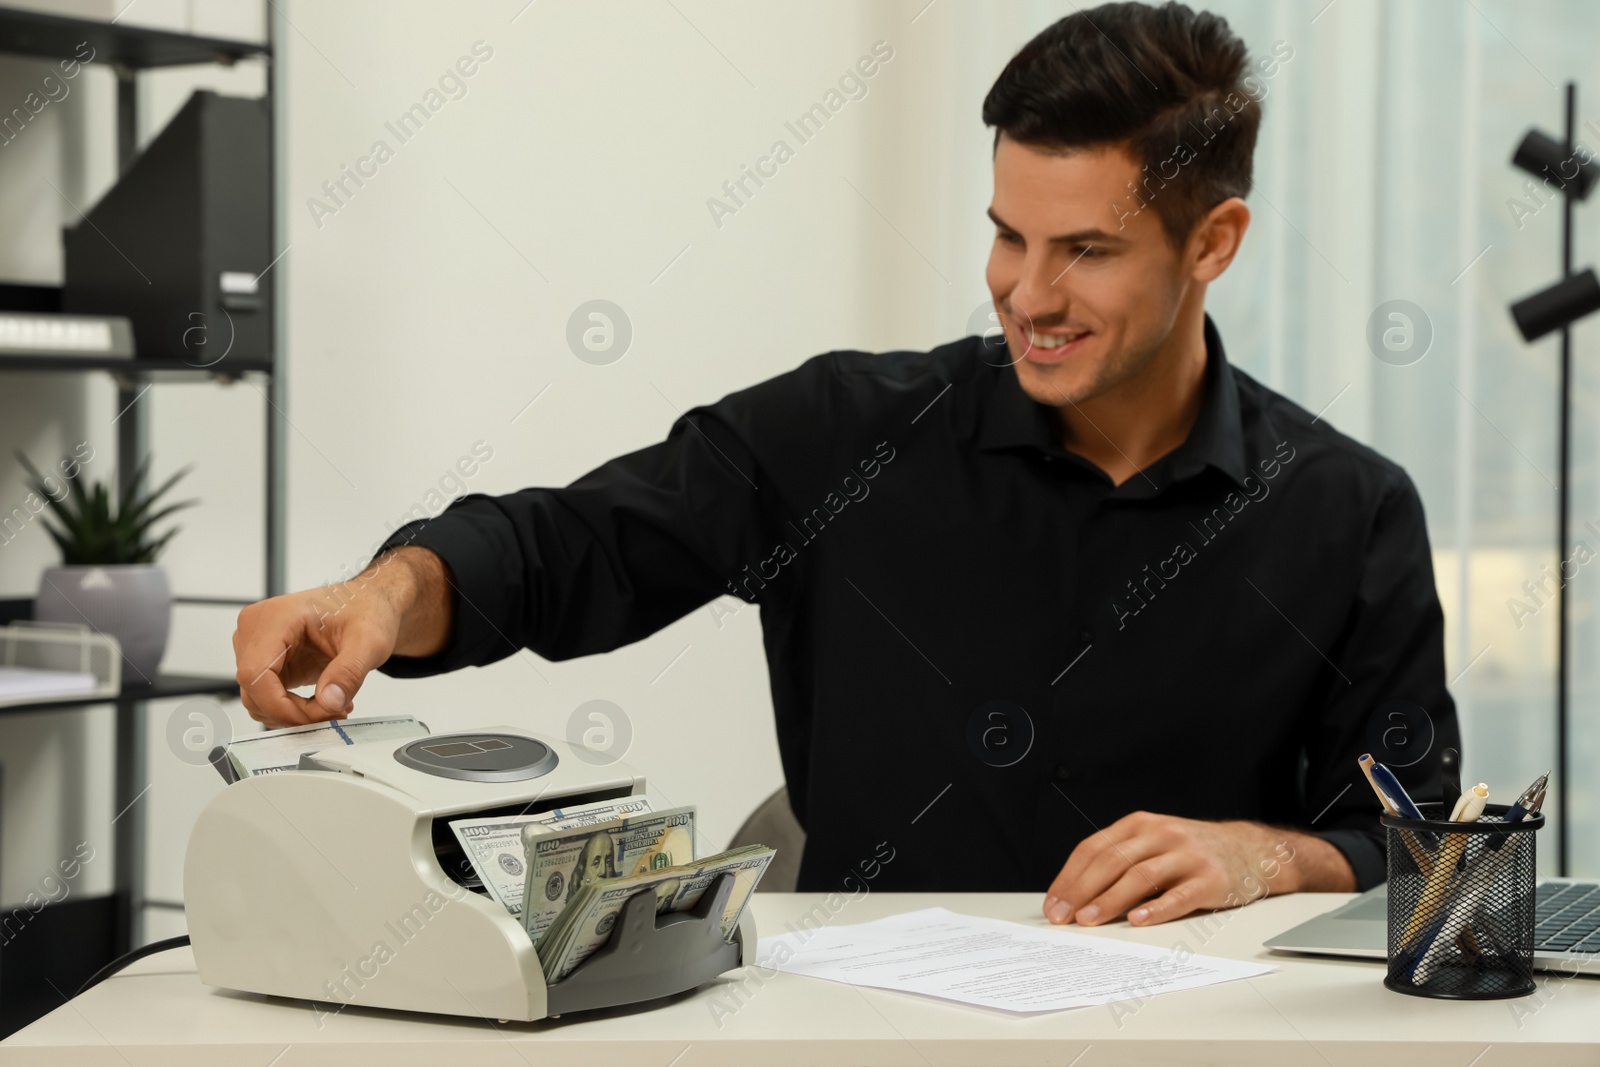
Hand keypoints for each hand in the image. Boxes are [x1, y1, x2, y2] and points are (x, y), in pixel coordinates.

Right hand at [232, 547, 450, 726]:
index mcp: (277, 617)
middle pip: (254, 690)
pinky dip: (290, 707)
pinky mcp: (264, 659)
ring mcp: (256, 644)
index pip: (255, 674)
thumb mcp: (370, 642)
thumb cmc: (366, 612)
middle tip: (334, 711)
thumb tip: (329, 701)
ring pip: (257, 698)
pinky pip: (265, 695)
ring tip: (332, 705)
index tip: (319, 715)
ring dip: (293, 713)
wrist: (367, 604)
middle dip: (294, 712)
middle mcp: (256, 628)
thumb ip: (349, 672)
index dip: (281, 706)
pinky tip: (322, 700)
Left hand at [1042, 811, 1352, 927]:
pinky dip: (1156, 910)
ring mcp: (1187, 855)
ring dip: (1109, 900)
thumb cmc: (1192, 851)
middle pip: (1112, 860)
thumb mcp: (1154, 842)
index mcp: (1140, 825)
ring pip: (1140, 876)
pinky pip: (1179, 896)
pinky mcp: (1210, 879)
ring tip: (1089, 919)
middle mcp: (1161, 835)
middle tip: (1063, 916)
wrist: (1251, 850)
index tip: (1054, 902)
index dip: (1070, 876)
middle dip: (1081, 890)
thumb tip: (1077, 895)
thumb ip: (1121, 859)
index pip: (1094, 848)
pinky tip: (1137, 921)